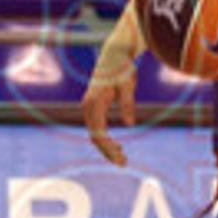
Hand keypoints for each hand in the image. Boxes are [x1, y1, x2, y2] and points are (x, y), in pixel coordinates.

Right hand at [82, 20, 139, 166]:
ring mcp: (89, 107)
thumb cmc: (121, 68)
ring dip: (107, 147)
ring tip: (122, 157)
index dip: (108, 148)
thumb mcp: (127, 85)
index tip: (120, 158)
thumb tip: (130, 124)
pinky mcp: (94, 106)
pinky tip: (117, 146)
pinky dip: (106, 138)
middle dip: (108, 152)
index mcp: (94, 103)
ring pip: (95, 133)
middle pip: (95, 136)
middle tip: (123, 164)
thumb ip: (127, 104)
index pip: (98, 133)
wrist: (114, 53)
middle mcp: (88, 107)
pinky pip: (97, 127)